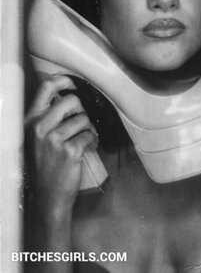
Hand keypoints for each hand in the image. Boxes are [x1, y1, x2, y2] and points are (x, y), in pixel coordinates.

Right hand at [25, 75, 97, 215]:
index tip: (75, 84)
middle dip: (82, 111)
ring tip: (83, 140)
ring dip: (89, 129)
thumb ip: (49, 116)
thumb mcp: (38, 137)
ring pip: (84, 119)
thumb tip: (71, 96)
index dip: (65, 80)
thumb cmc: (46, 164)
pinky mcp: (69, 151)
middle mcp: (40, 126)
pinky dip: (93, 141)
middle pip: (72, 100)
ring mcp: (53, 139)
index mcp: (31, 120)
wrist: (48, 197)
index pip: (46, 86)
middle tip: (81, 124)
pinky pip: (90, 135)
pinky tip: (86, 149)